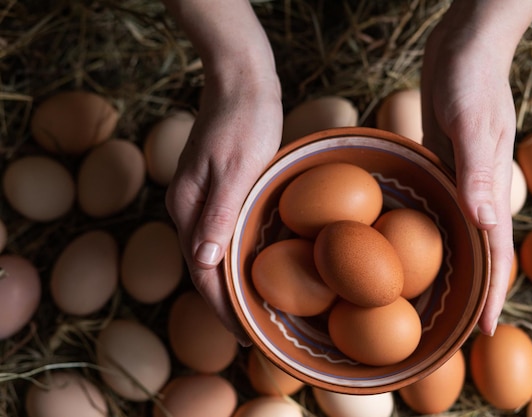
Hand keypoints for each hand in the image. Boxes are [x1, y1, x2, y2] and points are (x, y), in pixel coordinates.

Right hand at [166, 73, 281, 344]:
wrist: (240, 81)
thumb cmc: (245, 121)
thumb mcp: (236, 169)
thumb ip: (219, 215)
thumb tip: (205, 263)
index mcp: (188, 206)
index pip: (201, 271)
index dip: (222, 306)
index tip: (245, 333)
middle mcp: (186, 207)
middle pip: (202, 268)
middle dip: (223, 302)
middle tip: (251, 331)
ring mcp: (197, 197)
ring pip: (210, 253)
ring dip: (228, 283)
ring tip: (253, 307)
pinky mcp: (212, 189)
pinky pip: (219, 234)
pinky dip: (232, 257)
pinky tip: (250, 265)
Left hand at [421, 8, 517, 335]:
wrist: (463, 45)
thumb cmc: (470, 77)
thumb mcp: (472, 122)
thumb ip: (478, 171)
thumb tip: (486, 223)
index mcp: (491, 186)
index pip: (498, 252)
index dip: (495, 294)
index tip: (486, 333)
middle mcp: (478, 189)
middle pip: (481, 251)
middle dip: (474, 290)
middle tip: (454, 327)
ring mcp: (460, 177)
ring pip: (459, 233)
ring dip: (452, 266)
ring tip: (432, 296)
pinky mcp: (441, 163)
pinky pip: (438, 207)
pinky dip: (431, 231)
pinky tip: (409, 243)